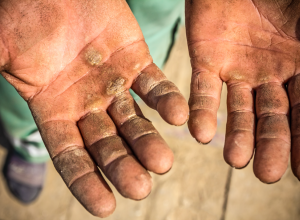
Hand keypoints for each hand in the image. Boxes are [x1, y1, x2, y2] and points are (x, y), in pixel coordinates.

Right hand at [0, 0, 188, 216]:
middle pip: (108, 145)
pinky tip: (178, 117)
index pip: (72, 157)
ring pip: (135, 122)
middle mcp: (88, 104)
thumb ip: (1, 77)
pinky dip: (167, 102)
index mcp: (55, 110)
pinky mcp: (136, 62)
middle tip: (142, 187)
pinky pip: (155, 86)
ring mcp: (114, 85)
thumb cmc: (23, 16)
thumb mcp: (2, 53)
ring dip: (149, 142)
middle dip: (124, 166)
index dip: (87, 182)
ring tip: (163, 163)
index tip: (105, 207)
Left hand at [186, 0, 299, 182]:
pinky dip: (202, 111)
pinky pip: (203, 90)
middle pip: (271, 116)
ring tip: (235, 161)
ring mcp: (236, 69)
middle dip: (269, 143)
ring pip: (238, 109)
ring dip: (237, 135)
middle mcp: (269, 74)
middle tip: (265, 174)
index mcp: (299, 66)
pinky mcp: (206, 61)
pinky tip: (201, 134)